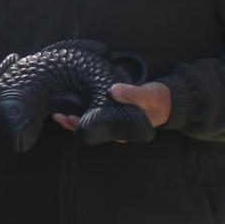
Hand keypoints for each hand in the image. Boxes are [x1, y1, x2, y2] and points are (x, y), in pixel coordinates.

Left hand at [52, 81, 171, 135]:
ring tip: (58, 112)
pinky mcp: (109, 111)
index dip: (81, 127)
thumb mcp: (147, 96)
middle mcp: (114, 128)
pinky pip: (92, 112)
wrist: (166, 100)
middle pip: (88, 129)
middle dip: (72, 124)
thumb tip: (113, 91)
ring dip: (73, 118)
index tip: (70, 119)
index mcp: (121, 130)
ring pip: (88, 122)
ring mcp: (111, 120)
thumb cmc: (156, 100)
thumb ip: (132, 94)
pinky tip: (70, 102)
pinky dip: (81, 109)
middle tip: (58, 116)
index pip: (97, 132)